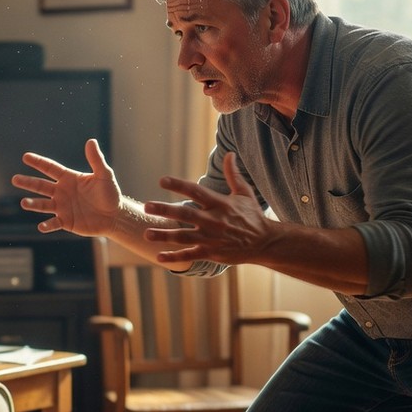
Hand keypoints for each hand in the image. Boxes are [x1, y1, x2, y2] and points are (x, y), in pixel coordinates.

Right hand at [12, 139, 122, 235]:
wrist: (114, 216)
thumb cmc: (110, 193)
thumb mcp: (104, 175)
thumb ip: (96, 159)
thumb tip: (91, 141)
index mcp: (68, 178)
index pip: (50, 168)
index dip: (38, 162)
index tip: (26, 157)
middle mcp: (61, 192)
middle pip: (41, 186)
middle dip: (28, 182)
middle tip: (15, 179)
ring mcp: (62, 207)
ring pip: (43, 205)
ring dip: (33, 203)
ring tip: (24, 202)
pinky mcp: (66, 221)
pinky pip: (53, 223)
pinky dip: (47, 225)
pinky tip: (41, 226)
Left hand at [142, 153, 272, 264]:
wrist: (265, 242)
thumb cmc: (252, 216)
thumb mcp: (244, 194)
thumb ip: (233, 174)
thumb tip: (230, 154)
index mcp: (219, 204)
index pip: (196, 191)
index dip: (178, 185)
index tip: (162, 180)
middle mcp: (213, 220)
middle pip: (186, 214)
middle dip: (165, 210)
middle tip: (146, 207)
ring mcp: (211, 238)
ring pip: (184, 237)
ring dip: (165, 236)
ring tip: (147, 234)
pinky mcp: (212, 253)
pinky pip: (190, 255)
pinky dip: (175, 257)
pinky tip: (159, 257)